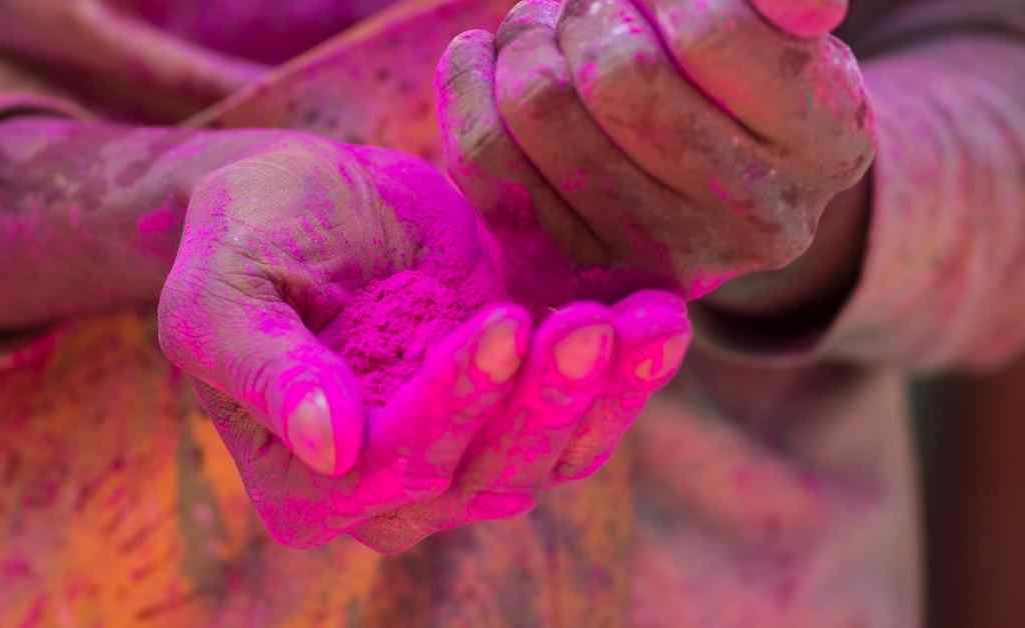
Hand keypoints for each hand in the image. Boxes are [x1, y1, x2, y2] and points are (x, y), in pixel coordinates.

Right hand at [156, 136, 691, 549]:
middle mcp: (388, 495)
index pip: (391, 470)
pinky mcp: (514, 412)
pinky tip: (659, 317)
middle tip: (588, 320)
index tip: (500, 322)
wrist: (307, 200)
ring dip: (604, 394)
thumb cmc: (245, 238)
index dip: (453, 407)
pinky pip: (583, 420)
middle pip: (484, 477)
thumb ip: (263, 368)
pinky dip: (627, 375)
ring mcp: (461, 457)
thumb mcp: (219, 292)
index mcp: (304, 485)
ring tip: (647, 320)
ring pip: (547, 459)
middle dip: (544, 402)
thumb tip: (329, 447)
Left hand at [437, 0, 873, 300]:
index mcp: (825, 143)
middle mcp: (752, 220)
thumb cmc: (743, 75)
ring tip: (547, 29)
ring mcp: (656, 254)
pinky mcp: (570, 261)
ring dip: (525, 39)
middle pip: (615, 77)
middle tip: (592, 2)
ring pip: (539, 109)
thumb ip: (780, 4)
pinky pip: (485, 160)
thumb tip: (808, 5)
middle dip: (588, 9)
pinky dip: (465, 85)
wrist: (711, 179)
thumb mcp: (782, 29)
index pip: (708, 32)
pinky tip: (481, 55)